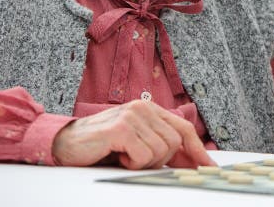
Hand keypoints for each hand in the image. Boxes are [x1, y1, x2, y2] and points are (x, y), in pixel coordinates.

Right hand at [52, 100, 215, 168]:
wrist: (64, 143)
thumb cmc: (101, 146)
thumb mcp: (135, 143)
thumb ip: (159, 145)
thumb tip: (190, 161)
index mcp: (149, 109)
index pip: (183, 128)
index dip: (198, 149)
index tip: (209, 166)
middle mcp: (143, 107)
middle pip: (175, 142)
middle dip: (161, 160)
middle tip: (136, 159)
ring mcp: (133, 116)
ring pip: (161, 150)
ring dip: (144, 162)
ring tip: (124, 156)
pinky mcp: (122, 128)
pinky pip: (144, 156)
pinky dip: (132, 163)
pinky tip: (117, 155)